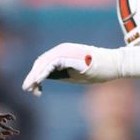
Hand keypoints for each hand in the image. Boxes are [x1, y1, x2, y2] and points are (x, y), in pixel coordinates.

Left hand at [23, 42, 139, 94]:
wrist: (113, 66)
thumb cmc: (95, 72)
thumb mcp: (73, 75)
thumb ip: (58, 74)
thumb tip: (42, 79)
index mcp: (62, 54)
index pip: (44, 63)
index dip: (36, 76)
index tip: (34, 90)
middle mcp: (62, 49)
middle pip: (41, 62)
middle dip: (32, 76)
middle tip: (26, 88)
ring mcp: (66, 51)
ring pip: (44, 62)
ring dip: (35, 75)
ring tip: (30, 86)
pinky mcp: (71, 55)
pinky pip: (53, 63)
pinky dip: (44, 72)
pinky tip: (39, 81)